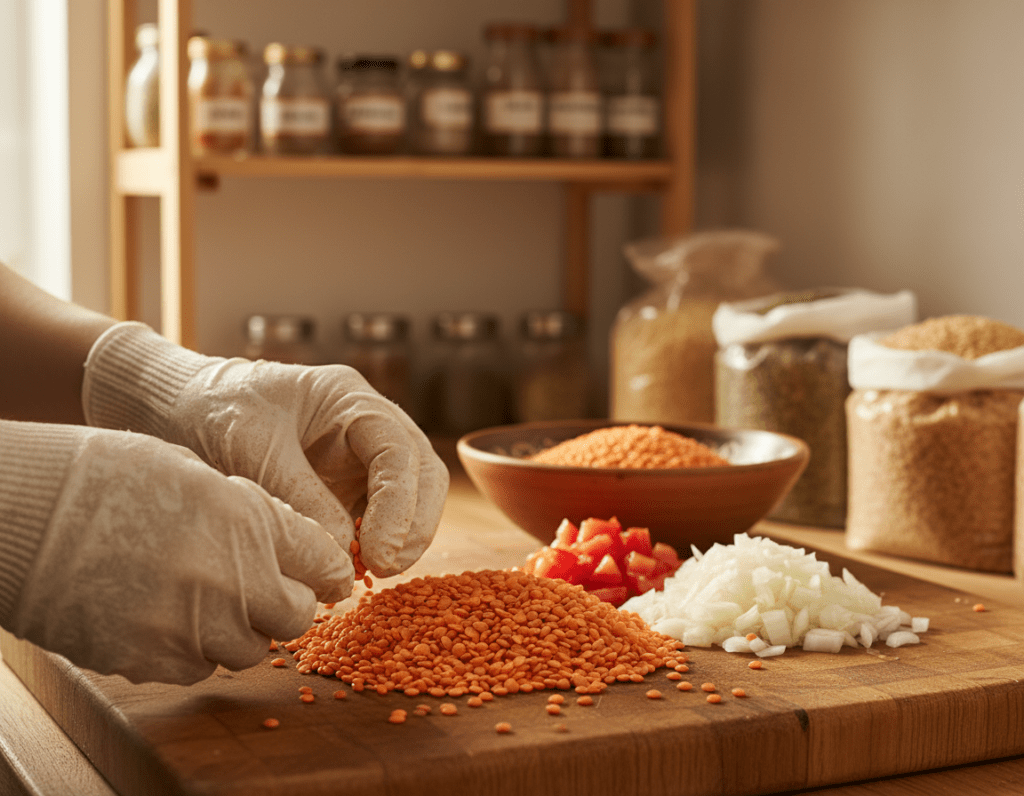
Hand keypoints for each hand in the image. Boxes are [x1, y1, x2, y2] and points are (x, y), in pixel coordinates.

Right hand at [6, 424, 352, 684]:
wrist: (23, 512)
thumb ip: (248, 514)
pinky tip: (169, 617)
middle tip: (267, 589)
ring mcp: (191, 626)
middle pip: (295, 616)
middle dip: (287, 603)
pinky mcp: (148, 660)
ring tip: (208, 599)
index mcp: (249, 521)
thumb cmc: (104, 475)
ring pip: (249, 649)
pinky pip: (196, 667)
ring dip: (241, 629)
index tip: (327, 574)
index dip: (328, 568)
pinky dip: (194, 649)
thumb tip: (280, 543)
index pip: (322, 560)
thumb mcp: (194, 474)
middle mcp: (232, 580)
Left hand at [83, 322, 448, 577]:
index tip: (379, 553)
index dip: (400, 505)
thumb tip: (344, 555)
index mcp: (351, 400)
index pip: (399, 451)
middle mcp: (369, 426)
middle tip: (386, 569)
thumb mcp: (254, 450)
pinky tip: (353, 569)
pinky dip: (375, 544)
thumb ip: (302, 498)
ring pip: (411, 498)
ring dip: (403, 538)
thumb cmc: (215, 413)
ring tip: (372, 573)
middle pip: (423, 474)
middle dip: (415, 525)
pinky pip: (379, 517)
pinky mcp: (348, 486)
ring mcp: (362, 457)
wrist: (182, 410)